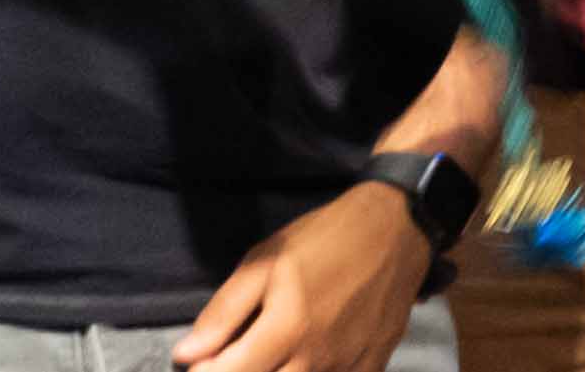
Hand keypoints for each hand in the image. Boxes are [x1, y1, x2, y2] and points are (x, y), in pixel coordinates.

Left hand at [171, 176, 432, 371]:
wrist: (399, 227)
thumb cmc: (325, 238)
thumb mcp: (267, 260)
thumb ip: (224, 311)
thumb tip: (185, 356)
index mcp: (286, 328)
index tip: (200, 364)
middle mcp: (315, 358)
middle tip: (239, 356)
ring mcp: (346, 367)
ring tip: (271, 356)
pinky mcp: (371, 367)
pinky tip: (302, 361)